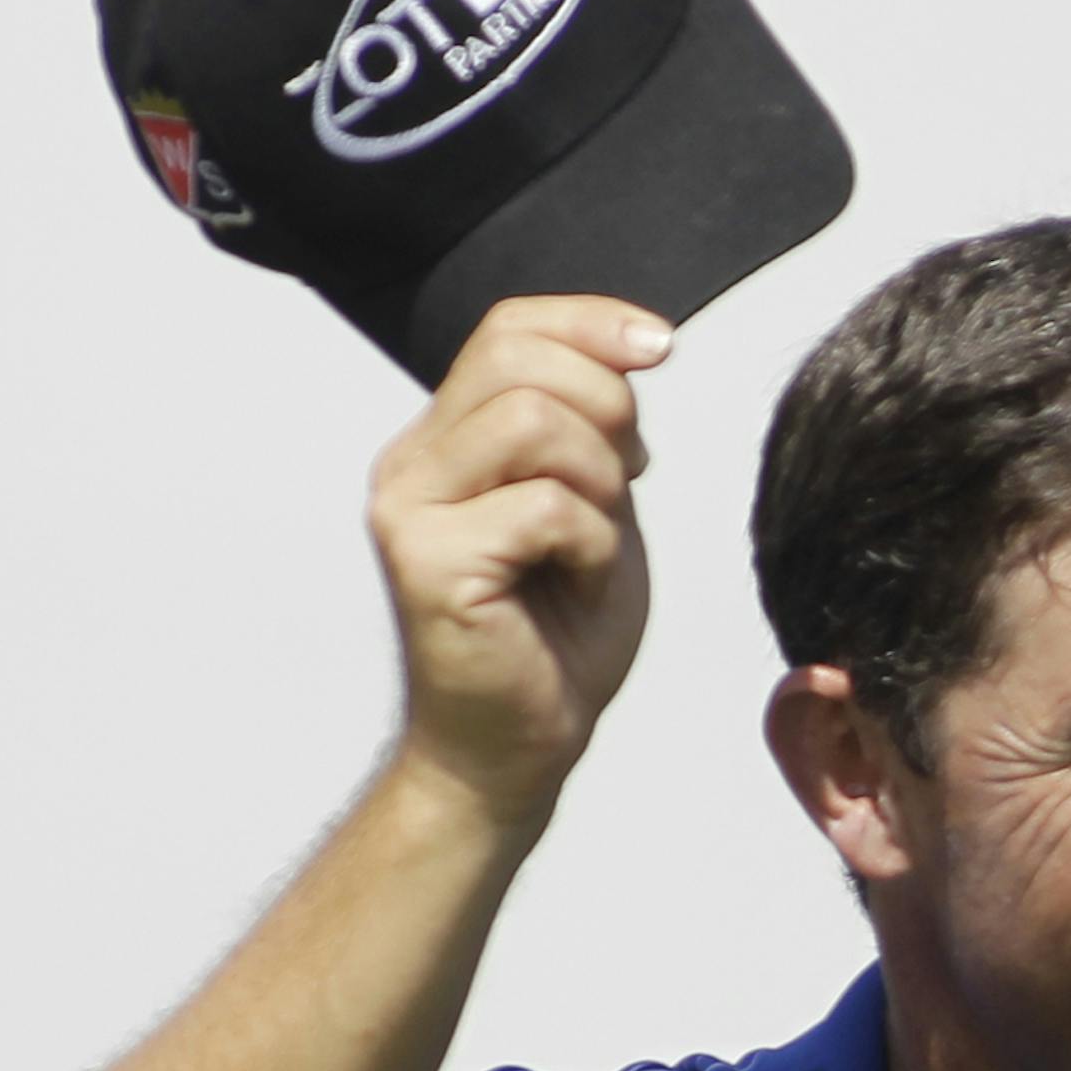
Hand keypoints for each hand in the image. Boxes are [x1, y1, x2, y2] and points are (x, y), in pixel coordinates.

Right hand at [367, 295, 671, 831]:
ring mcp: (409, 511)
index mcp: (446, 441)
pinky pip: (544, 506)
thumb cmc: (557, 638)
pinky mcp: (428, 563)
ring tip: (597, 542)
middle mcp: (411, 464)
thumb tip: (630, 347)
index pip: (508, 328)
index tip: (660, 346)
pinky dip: (593, 542)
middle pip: (518, 360)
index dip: (591, 321)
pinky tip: (581, 584)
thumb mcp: (593, 508)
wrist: (518, 749)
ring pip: (532, 421)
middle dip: (607, 408)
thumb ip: (594, 430)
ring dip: (599, 479)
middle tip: (628, 480)